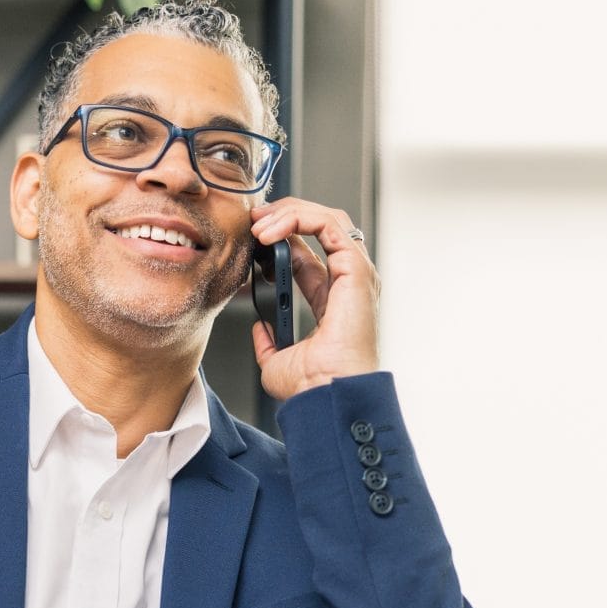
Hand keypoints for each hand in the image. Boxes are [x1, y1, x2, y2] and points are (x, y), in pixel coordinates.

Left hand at [248, 197, 381, 399]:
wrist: (325, 394)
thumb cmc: (310, 386)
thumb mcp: (277, 361)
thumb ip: (268, 342)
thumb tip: (259, 330)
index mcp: (332, 300)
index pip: (306, 253)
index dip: (278, 237)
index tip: (250, 238)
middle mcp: (348, 282)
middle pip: (320, 227)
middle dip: (284, 215)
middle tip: (253, 220)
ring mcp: (355, 273)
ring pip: (327, 218)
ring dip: (289, 212)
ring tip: (259, 222)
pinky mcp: (356, 269)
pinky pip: (330, 225)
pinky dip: (299, 219)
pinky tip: (271, 232)